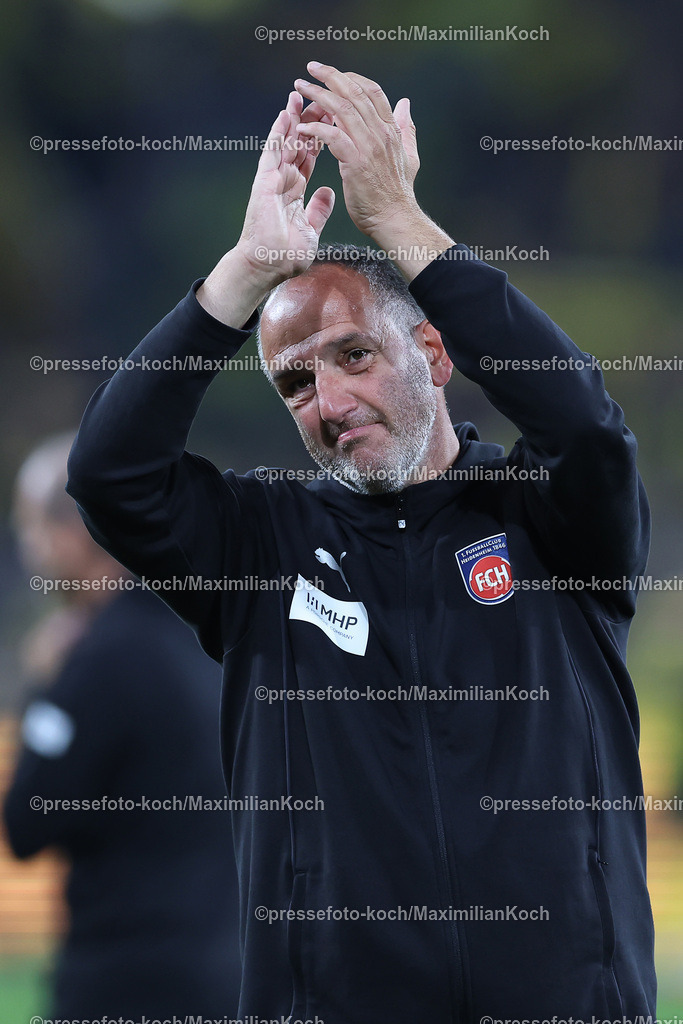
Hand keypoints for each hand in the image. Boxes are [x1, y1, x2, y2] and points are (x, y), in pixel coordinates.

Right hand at [198, 90, 335, 324]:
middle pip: (300, 142)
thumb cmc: (286, 254)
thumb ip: (319, 209)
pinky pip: (273, 152)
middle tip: (321, 97)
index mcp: (295, 190)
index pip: (311, 156)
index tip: (333, 117)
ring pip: (286, 141)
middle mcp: (284, 180)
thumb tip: (329, 193)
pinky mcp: (265, 182)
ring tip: (302, 95)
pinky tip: (286, 113)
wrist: (269, 266)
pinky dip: (280, 132)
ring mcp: (273, 179)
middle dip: (311, 119)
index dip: (322, 136)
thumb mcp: (311, 229)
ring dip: (295, 118)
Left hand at [294, 62, 420, 240]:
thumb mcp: (409, 155)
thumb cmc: (398, 194)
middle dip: (330, 76)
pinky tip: (303, 127)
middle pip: (354, 93)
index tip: (333, 74)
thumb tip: (406, 103)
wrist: (396, 220)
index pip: (371, 91)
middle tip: (310, 68)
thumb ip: (406, 128)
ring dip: (318, 95)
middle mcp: (380, 134)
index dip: (351, 78)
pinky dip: (317, 128)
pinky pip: (334, 137)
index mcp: (390, 130)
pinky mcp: (356, 164)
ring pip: (342, 110)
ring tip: (300, 88)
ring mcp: (368, 148)